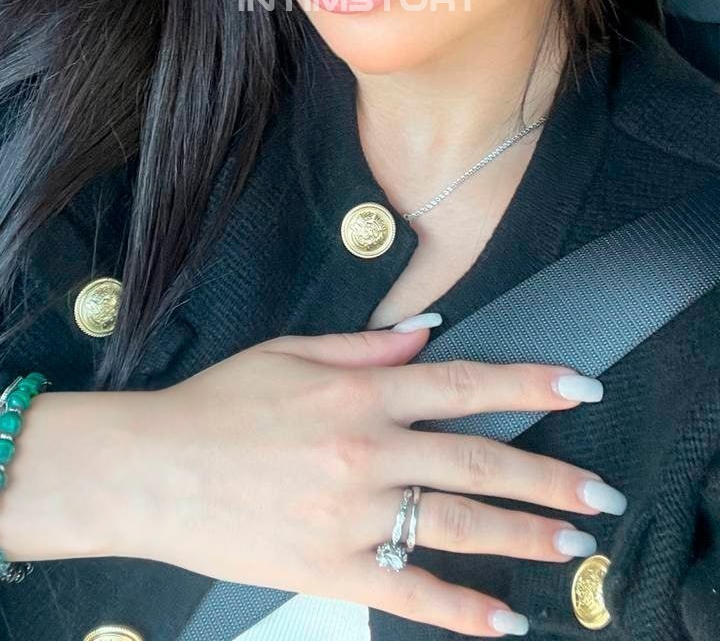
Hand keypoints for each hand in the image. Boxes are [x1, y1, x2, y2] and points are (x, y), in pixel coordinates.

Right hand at [139, 325, 620, 637]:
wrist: (149, 469)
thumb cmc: (215, 406)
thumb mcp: (288, 351)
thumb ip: (365, 346)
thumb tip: (428, 334)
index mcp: (360, 393)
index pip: (464, 384)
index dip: (529, 383)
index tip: (580, 388)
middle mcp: (366, 450)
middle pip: (478, 460)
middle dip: (548, 476)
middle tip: (600, 492)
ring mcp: (351, 514)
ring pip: (458, 524)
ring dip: (524, 534)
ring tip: (572, 543)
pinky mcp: (330, 568)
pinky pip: (409, 593)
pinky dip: (461, 610)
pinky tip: (504, 620)